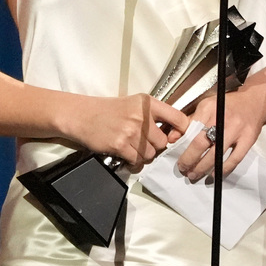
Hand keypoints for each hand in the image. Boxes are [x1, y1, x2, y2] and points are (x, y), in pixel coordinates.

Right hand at [69, 94, 190, 170]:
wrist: (83, 115)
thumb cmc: (109, 110)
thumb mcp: (135, 104)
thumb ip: (155, 114)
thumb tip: (175, 131)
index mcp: (148, 103)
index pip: (178, 118)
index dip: (182, 131)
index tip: (177, 137)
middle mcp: (142, 116)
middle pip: (163, 142)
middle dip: (156, 146)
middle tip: (145, 143)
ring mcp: (131, 131)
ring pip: (150, 154)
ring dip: (143, 155)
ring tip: (133, 148)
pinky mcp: (120, 145)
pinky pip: (137, 161)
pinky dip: (133, 162)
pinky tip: (127, 155)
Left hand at [177, 87, 265, 182]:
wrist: (255, 101)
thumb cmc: (228, 105)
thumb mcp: (207, 106)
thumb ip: (189, 122)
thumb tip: (172, 138)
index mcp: (209, 108)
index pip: (190, 129)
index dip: (181, 145)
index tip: (176, 155)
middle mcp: (222, 118)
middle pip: (201, 143)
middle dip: (189, 159)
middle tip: (183, 168)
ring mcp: (236, 129)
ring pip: (215, 153)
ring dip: (202, 167)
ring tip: (194, 174)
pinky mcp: (248, 139)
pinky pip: (234, 158)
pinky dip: (222, 169)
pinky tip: (214, 174)